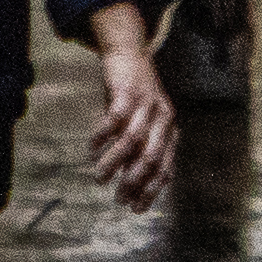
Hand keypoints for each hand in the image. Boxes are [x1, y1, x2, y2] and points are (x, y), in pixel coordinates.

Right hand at [81, 3, 177, 213]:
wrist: (129, 53)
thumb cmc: (133, 96)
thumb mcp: (140, 124)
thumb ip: (137, 150)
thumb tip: (129, 185)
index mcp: (169, 129)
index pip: (165, 166)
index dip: (151, 190)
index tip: (136, 209)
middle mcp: (163, 118)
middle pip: (152, 157)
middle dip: (135, 182)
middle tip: (118, 199)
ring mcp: (146, 103)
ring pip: (132, 140)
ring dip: (115, 162)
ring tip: (99, 177)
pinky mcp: (128, 91)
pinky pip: (115, 118)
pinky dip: (102, 136)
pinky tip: (92, 148)